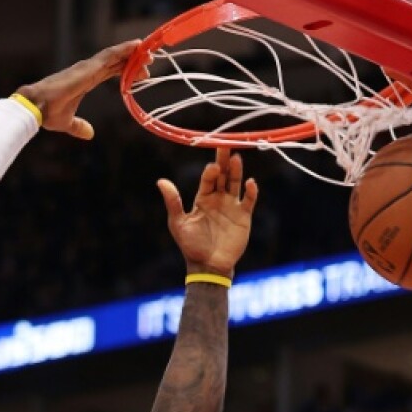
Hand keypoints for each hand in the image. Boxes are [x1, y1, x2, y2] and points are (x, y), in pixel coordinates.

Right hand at [16, 40, 140, 140]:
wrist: (36, 107)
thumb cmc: (48, 113)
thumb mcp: (68, 123)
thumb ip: (79, 126)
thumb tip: (90, 134)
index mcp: (85, 81)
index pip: (109, 72)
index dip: (125, 71)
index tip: (141, 74)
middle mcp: (87, 71)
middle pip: (115, 62)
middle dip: (132, 60)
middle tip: (149, 60)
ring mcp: (87, 67)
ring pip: (114, 55)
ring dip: (131, 52)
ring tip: (147, 49)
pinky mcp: (88, 68)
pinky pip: (110, 55)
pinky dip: (123, 50)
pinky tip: (136, 46)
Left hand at [157, 149, 258, 277]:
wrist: (208, 266)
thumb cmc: (191, 246)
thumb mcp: (178, 223)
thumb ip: (173, 202)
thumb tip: (160, 181)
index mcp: (203, 198)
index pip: (208, 179)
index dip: (210, 171)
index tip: (212, 166)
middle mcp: (218, 199)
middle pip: (223, 175)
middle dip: (224, 161)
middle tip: (226, 145)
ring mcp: (231, 206)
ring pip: (235, 183)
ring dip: (236, 171)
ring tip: (237, 158)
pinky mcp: (244, 216)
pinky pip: (248, 200)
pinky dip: (251, 191)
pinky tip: (250, 183)